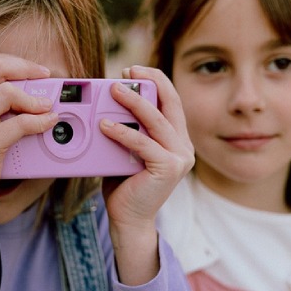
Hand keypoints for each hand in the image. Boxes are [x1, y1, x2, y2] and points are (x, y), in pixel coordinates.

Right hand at [0, 53, 57, 216]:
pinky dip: (40, 121)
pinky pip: (21, 123)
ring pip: (9, 92)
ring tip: (46, 107)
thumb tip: (20, 91)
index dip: (15, 63)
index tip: (32, 70)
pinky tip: (48, 123)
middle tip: (45, 78)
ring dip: (34, 99)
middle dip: (27, 69)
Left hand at [100, 65, 193, 284]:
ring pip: (157, 120)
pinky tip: (106, 125)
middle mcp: (184, 146)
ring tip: (114, 90)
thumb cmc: (125, 185)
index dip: (154, 81)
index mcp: (176, 139)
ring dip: (134, 102)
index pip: (171, 101)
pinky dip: (124, 133)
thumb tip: (106, 103)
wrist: (129, 220)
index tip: (132, 70)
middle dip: (149, 82)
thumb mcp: (126, 151)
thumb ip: (127, 130)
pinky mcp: (168, 169)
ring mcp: (179, 158)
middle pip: (170, 104)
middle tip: (126, 72)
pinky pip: (144, 144)